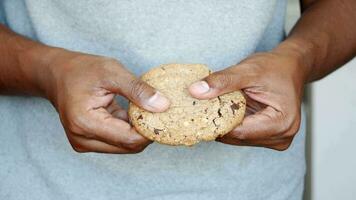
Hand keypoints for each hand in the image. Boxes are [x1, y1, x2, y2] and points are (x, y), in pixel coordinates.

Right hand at [45, 50, 169, 152]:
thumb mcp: (112, 72)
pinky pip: (117, 141)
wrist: (56, 74)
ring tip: (146, 109)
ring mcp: (84, 143)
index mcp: (85, 123)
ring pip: (124, 146)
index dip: (151, 130)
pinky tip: (134, 113)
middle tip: (160, 111)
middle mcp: (82, 139)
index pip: (129, 139)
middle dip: (147, 131)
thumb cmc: (81, 70)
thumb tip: (163, 106)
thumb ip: (138, 90)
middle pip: (128, 146)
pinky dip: (129, 129)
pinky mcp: (89, 141)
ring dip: (138, 131)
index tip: (167, 115)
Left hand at [189, 43, 308, 150]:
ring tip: (215, 106)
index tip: (197, 112)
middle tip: (201, 108)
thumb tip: (195, 91)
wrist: (290, 67)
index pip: (240, 132)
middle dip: (219, 123)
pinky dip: (230, 124)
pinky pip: (241, 134)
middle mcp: (281, 136)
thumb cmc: (275, 67)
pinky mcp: (267, 137)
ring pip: (237, 138)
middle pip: (237, 138)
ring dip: (224, 124)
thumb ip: (222, 81)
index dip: (216, 122)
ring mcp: (275, 139)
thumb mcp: (248, 70)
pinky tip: (224, 110)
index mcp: (282, 123)